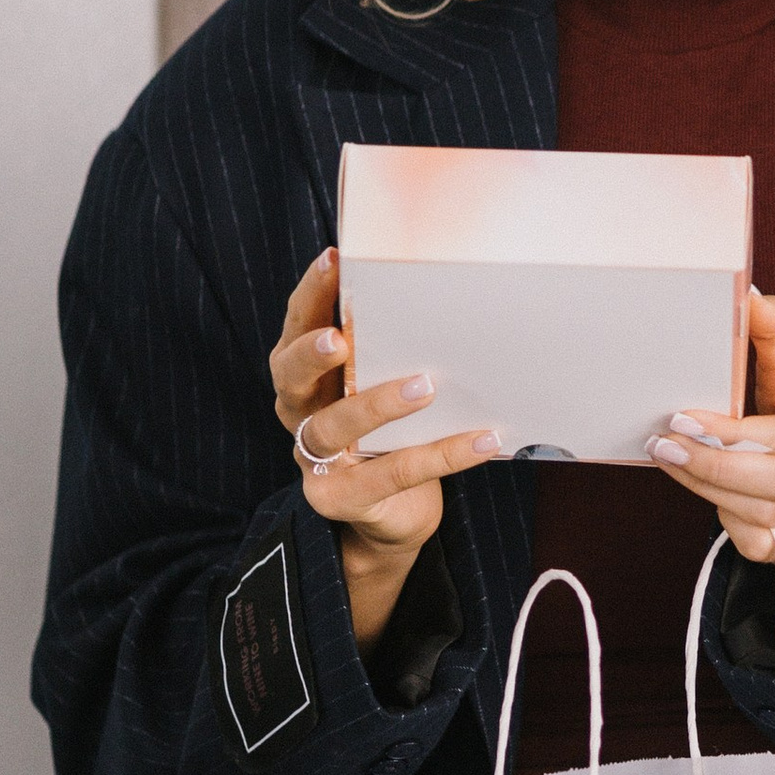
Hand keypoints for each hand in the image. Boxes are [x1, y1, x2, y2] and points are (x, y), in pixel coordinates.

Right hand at [268, 248, 503, 652]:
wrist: (392, 516)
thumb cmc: (393, 433)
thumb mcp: (384, 385)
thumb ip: (393, 351)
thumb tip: (451, 294)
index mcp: (307, 375)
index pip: (298, 325)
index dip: (311, 293)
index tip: (334, 258)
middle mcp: (301, 412)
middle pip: (290, 376)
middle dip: (312, 354)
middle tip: (340, 339)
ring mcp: (314, 460)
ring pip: (336, 426)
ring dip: (379, 404)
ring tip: (425, 385)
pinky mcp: (340, 499)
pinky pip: (393, 474)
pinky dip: (442, 454)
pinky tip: (484, 440)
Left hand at [646, 290, 774, 569]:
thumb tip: (748, 297)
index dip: (737, 433)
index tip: (685, 419)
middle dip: (717, 465)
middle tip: (666, 446)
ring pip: (766, 513)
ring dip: (709, 488)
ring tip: (670, 459)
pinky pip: (761, 542)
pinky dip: (727, 519)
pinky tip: (702, 490)